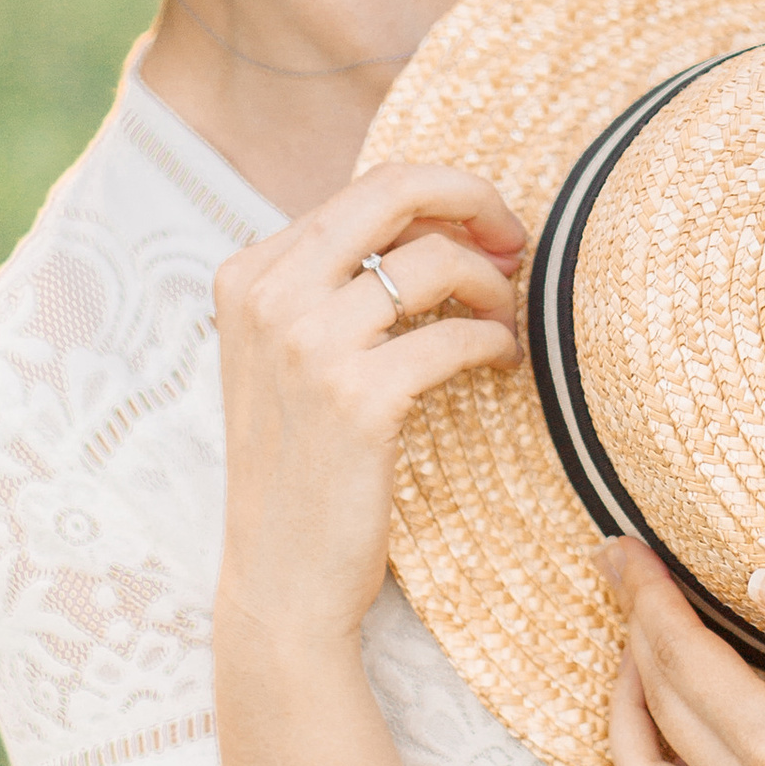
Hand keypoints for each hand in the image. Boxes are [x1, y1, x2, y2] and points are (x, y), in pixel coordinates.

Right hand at [214, 164, 521, 645]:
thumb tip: (439, 219)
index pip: (367, 189)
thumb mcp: (290, 355)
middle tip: (516, 243)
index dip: (444, 197)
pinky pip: (457, 336)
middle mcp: (268, 295)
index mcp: (249, 273)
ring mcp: (307, 345)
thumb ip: (335, 283)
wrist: (280, 577)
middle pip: (396, 190)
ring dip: (493, 286)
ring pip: (435, 261)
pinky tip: (501, 363)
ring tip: (505, 324)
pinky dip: (496, 342)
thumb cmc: (304, 464)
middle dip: (475, 201)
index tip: (485, 233)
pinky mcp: (357, 399)